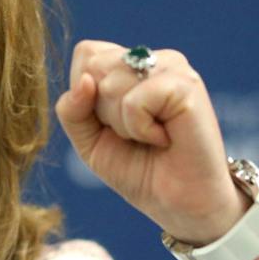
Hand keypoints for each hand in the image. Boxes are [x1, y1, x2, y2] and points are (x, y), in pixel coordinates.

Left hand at [54, 40, 245, 244]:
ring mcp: (173, 68)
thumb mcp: (89, 141)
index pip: (87, 55)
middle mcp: (153, 59)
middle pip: (95, 66)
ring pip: (111, 83)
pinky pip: (135, 101)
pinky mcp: (187, 86)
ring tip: (151, 137)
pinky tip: (164, 138)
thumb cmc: (140, 170)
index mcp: (131, 64)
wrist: (180, 204)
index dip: (86, 97)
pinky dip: (140, 129)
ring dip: (122, 125)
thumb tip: (85, 80)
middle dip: (102, 112)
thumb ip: (72, 109)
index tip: (114, 125)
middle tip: (135, 134)